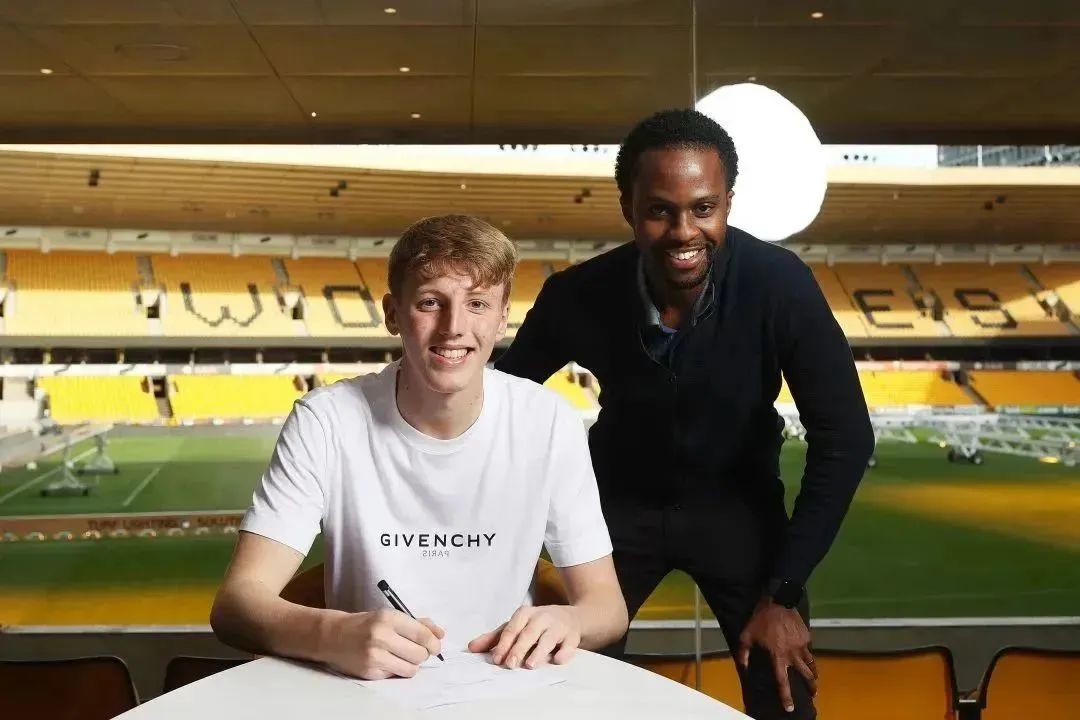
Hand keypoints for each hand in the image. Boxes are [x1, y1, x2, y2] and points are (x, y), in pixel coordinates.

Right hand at [323, 609, 443, 679]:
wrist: (335, 636)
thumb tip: (441, 634)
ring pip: (411, 669)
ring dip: (412, 664)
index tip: (435, 646)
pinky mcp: (370, 672)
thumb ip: (418, 624)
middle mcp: (381, 637)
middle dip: (422, 654)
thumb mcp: (391, 616)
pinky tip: (388, 661)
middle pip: (419, 654)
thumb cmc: (367, 624)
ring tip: (402, 656)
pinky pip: (396, 676)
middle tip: (416, 650)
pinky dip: (397, 670)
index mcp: (389, 618)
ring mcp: (374, 656)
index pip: (422, 634)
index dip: (433, 643)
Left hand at [467, 605, 580, 669]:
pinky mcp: (573, 637)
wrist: (572, 618)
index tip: (496, 659)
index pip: (512, 628)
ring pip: (548, 638)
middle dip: (519, 649)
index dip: (503, 644)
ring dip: (539, 651)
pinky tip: (558, 660)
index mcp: (525, 614)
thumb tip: (471, 648)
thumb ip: (494, 638)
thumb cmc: (537, 624)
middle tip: (510, 665)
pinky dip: (564, 652)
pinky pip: (569, 645)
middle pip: (529, 633)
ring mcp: (559, 626)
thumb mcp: (516, 626)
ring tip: (530, 665)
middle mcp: (542, 617)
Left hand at [736, 598, 816, 712]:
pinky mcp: (807, 637)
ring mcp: (802, 645)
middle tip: (813, 694)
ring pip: (811, 664)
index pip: (783, 681)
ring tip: (814, 679)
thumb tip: (742, 666)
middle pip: (806, 676)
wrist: (779, 601)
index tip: (790, 707)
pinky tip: (806, 656)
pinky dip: (809, 655)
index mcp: (778, 656)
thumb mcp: (747, 635)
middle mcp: (793, 654)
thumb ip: (744, 652)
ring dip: (814, 673)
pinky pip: (809, 650)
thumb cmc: (761, 619)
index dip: (786, 696)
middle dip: (811, 687)